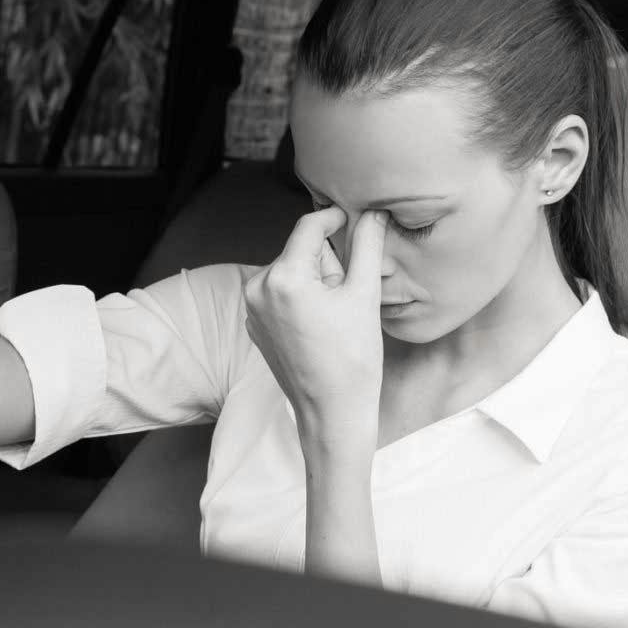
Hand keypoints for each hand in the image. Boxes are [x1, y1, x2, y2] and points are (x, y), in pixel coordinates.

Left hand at [243, 207, 387, 442]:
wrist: (332, 413)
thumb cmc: (352, 359)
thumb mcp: (364, 295)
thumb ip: (367, 245)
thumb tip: (375, 213)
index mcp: (283, 277)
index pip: (309, 226)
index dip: (334, 217)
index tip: (355, 218)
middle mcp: (257, 289)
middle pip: (300, 251)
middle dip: (327, 263)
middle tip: (348, 296)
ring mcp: (252, 310)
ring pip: (291, 273)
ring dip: (315, 281)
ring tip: (335, 317)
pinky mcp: (255, 326)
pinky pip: (281, 296)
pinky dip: (301, 300)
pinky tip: (320, 327)